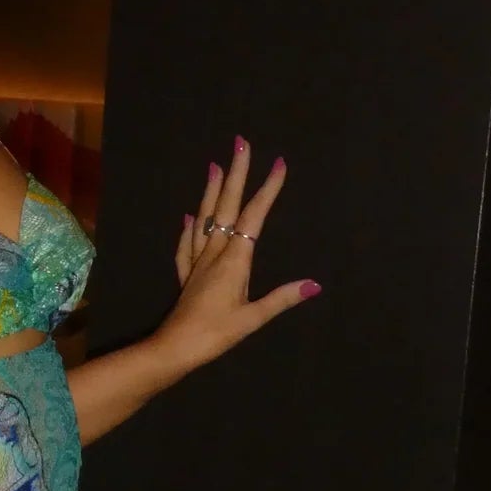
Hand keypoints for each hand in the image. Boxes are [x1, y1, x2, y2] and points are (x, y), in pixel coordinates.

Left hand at [158, 136, 319, 371]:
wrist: (175, 347)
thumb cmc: (215, 334)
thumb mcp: (253, 318)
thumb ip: (282, 299)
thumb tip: (315, 284)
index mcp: (234, 260)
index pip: (254, 217)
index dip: (267, 190)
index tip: (279, 164)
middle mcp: (214, 253)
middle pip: (226, 205)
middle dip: (236, 173)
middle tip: (240, 143)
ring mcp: (197, 262)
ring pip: (205, 218)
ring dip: (211, 191)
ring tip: (214, 166)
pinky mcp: (186, 275)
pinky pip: (187, 244)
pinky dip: (190, 228)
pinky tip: (189, 216)